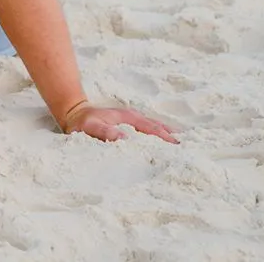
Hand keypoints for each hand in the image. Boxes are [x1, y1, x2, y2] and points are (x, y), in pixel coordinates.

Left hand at [63, 103, 177, 143]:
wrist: (75, 112)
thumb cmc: (82, 122)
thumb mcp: (91, 127)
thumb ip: (105, 132)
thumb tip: (123, 138)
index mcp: (128, 118)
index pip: (151, 129)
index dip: (165, 138)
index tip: (179, 148)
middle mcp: (133, 117)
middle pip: (157, 128)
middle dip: (172, 138)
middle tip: (188, 150)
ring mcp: (132, 120)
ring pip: (155, 128)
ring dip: (167, 136)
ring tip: (182, 146)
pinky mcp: (129, 124)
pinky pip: (148, 129)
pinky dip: (159, 134)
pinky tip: (165, 142)